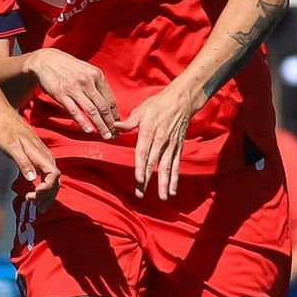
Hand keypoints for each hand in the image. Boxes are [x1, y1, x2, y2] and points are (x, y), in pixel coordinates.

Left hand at [0, 114, 60, 209]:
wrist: (8, 122)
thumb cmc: (8, 133)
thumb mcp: (12, 147)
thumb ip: (22, 162)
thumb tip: (32, 179)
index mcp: (41, 155)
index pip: (54, 175)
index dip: (48, 187)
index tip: (35, 193)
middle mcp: (46, 159)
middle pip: (55, 182)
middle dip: (46, 195)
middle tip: (30, 201)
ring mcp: (44, 161)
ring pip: (52, 182)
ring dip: (46, 196)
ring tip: (34, 204)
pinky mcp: (40, 163)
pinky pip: (47, 179)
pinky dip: (43, 191)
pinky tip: (35, 198)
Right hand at [27, 49, 118, 138]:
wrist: (46, 60)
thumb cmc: (69, 67)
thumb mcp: (87, 70)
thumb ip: (98, 84)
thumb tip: (108, 103)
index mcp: (97, 75)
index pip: (110, 99)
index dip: (115, 114)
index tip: (117, 125)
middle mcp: (87, 81)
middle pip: (103, 107)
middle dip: (110, 123)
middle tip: (115, 135)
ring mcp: (74, 88)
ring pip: (91, 111)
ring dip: (100, 125)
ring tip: (106, 136)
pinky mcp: (61, 94)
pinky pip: (74, 111)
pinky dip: (83, 122)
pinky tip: (89, 130)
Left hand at [119, 78, 202, 199]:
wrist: (182, 100)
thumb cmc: (158, 104)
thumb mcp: (142, 109)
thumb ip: (129, 122)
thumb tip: (114, 127)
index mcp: (149, 131)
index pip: (143, 152)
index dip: (141, 166)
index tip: (139, 179)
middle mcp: (161, 140)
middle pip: (153, 163)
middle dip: (148, 180)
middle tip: (141, 195)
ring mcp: (171, 145)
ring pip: (167, 167)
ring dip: (165, 183)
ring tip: (162, 197)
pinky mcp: (178, 147)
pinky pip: (176, 165)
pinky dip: (175, 178)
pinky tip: (172, 190)